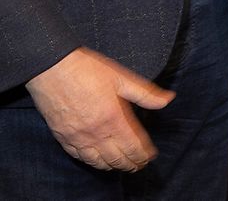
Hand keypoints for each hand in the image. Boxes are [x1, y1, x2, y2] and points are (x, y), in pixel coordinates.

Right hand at [26, 47, 173, 171]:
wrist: (52, 68)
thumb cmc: (88, 70)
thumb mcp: (122, 77)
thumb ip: (146, 93)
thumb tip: (168, 99)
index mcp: (113, 119)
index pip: (133, 146)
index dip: (144, 155)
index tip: (150, 156)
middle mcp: (96, 133)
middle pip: (117, 158)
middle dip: (131, 164)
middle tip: (140, 165)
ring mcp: (77, 137)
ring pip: (98, 162)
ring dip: (113, 166)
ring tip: (122, 166)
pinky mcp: (63, 137)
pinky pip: (79, 157)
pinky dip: (92, 162)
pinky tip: (97, 161)